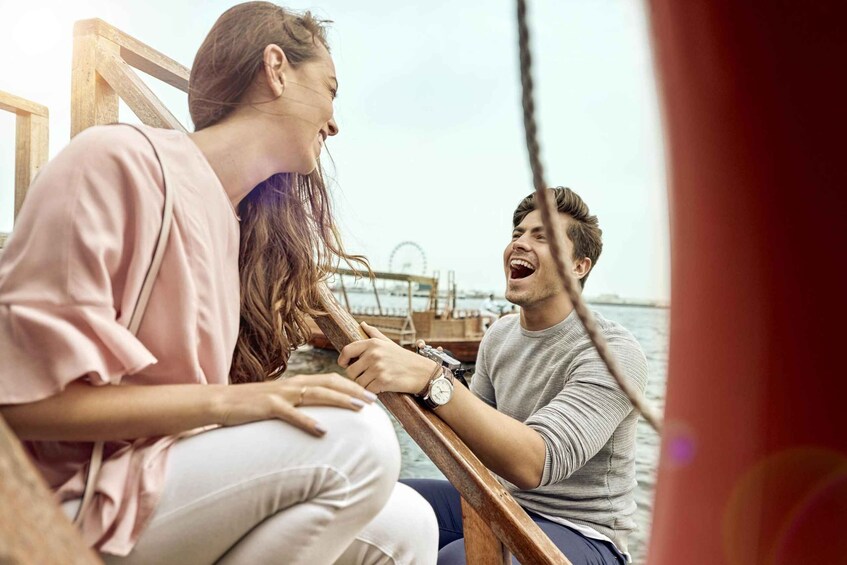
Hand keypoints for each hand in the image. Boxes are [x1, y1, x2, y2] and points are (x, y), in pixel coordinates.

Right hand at [215, 373, 376, 435]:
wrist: (221, 402)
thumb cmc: (252, 404)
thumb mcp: (280, 401)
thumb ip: (299, 403)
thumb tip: (320, 414)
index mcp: (296, 382)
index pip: (330, 379)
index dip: (351, 385)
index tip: (370, 393)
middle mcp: (293, 385)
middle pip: (329, 383)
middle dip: (353, 390)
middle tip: (373, 400)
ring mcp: (281, 395)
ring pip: (316, 394)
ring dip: (339, 400)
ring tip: (358, 408)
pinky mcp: (268, 407)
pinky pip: (292, 414)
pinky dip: (308, 422)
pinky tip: (323, 431)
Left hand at [338, 322, 438, 394]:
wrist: (422, 372)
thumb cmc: (403, 358)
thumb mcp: (388, 343)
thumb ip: (373, 333)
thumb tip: (362, 324)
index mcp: (372, 343)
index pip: (347, 350)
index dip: (342, 359)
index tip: (345, 364)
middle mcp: (374, 354)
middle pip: (350, 370)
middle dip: (356, 376)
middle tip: (366, 376)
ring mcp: (378, 368)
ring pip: (358, 382)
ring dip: (364, 385)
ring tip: (374, 381)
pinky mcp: (383, 381)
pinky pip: (367, 390)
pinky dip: (372, 391)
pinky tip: (380, 387)